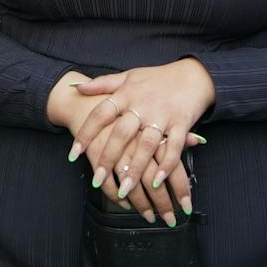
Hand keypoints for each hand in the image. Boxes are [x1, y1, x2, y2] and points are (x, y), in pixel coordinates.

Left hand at [68, 60, 214, 225]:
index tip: (73, 153)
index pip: (101, 114)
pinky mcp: (182, 124)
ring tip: (124, 190)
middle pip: (121, 134)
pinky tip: (157, 182)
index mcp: (127, 94)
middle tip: (97, 179)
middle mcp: (143, 106)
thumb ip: (103, 84)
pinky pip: (174, 148)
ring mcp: (163, 116)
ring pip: (146, 146)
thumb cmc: (157, 78)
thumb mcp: (128, 77)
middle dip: (108, 158)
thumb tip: (76, 86)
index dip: (86, 133)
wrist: (192, 76)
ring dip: (135, 169)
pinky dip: (166, 165)